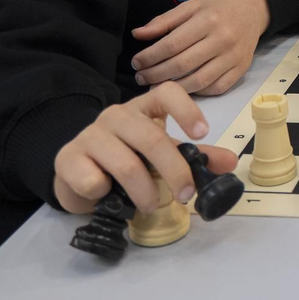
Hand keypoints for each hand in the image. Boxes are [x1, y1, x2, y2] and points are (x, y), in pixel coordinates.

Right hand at [51, 81, 237, 214]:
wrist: (77, 176)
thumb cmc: (126, 161)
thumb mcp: (162, 156)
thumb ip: (194, 157)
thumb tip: (230, 162)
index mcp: (144, 109)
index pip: (166, 93)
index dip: (186, 109)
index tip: (203, 132)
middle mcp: (116, 115)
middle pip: (151, 137)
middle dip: (174, 169)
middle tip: (186, 195)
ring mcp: (90, 134)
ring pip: (125, 163)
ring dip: (144, 191)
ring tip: (150, 206)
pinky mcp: (68, 158)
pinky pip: (92, 180)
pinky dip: (105, 194)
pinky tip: (106, 196)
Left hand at [129, 0, 269, 94]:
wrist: (252, 10)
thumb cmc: (217, 8)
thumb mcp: (191, 6)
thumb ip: (164, 21)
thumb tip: (137, 35)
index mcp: (208, 20)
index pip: (172, 45)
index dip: (150, 57)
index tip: (136, 62)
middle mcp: (222, 39)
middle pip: (182, 64)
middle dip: (156, 74)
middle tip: (141, 77)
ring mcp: (233, 57)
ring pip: (198, 81)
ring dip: (173, 87)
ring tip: (156, 85)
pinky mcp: (241, 70)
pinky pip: (215, 88)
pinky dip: (196, 91)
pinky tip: (182, 88)